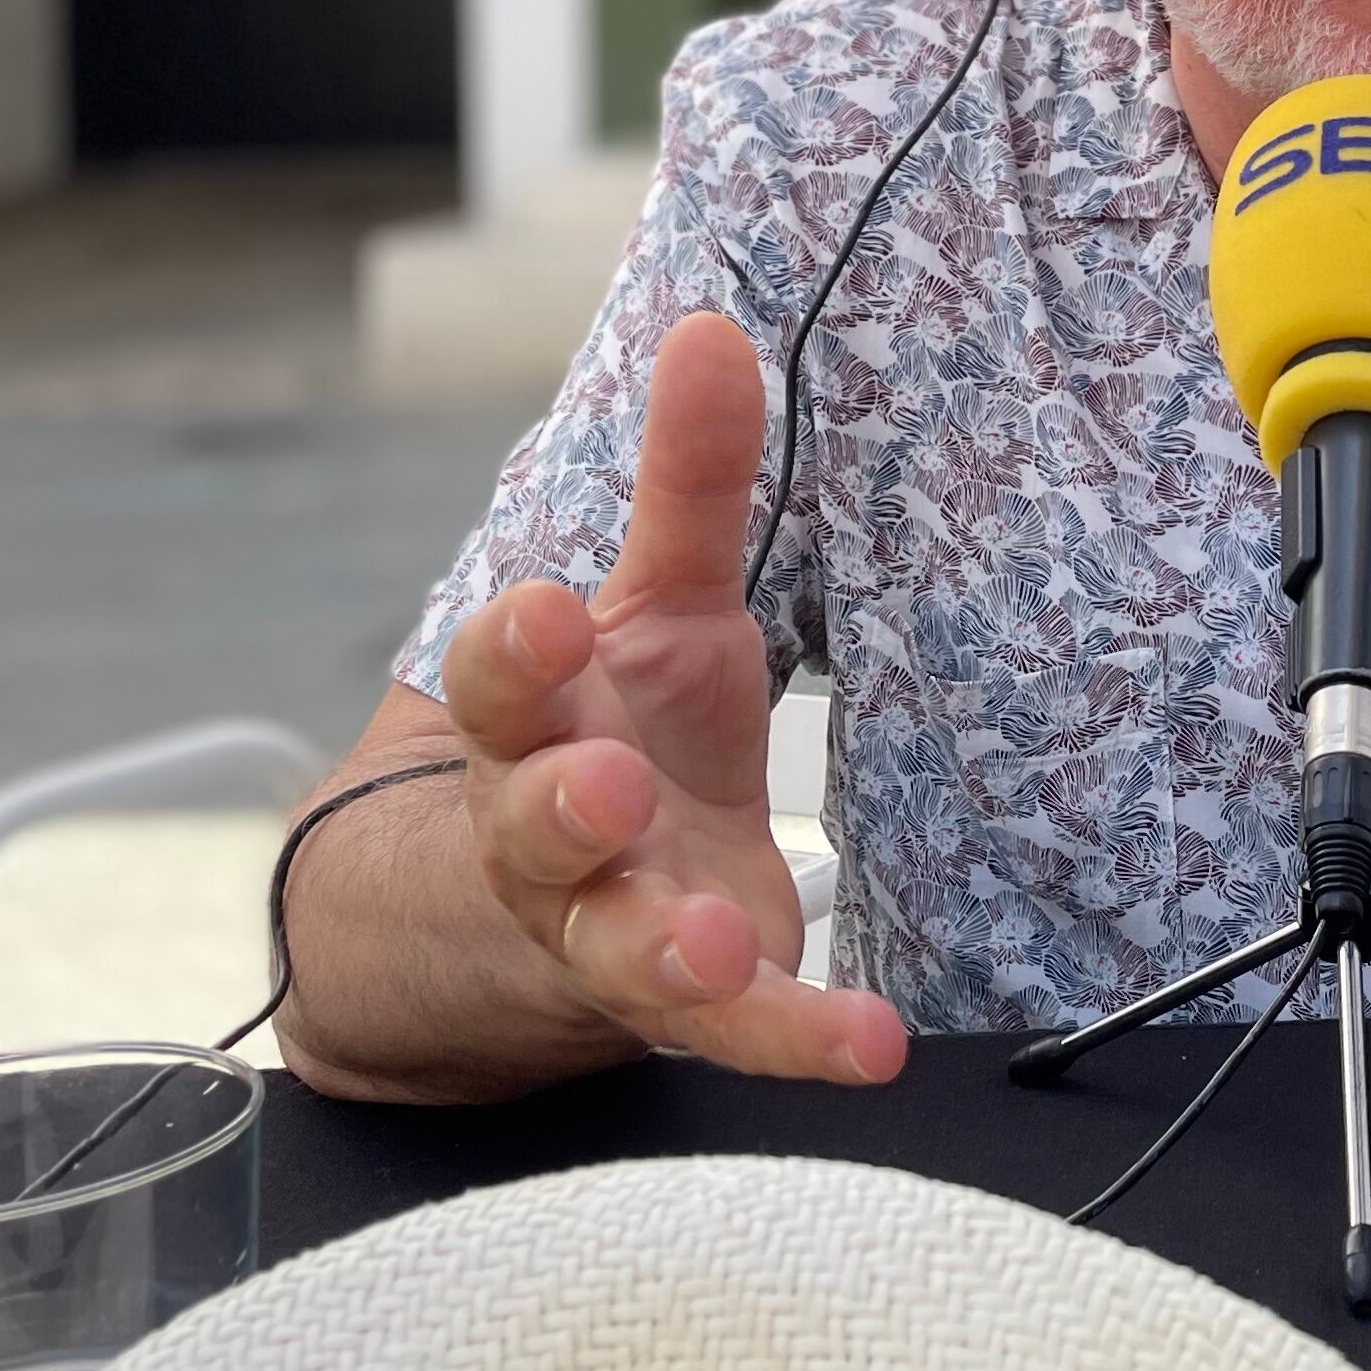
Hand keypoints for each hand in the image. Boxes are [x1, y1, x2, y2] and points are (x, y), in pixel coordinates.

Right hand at [437, 312, 907, 1084]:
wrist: (575, 904)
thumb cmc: (625, 724)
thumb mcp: (663, 601)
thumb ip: (688, 481)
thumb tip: (711, 325)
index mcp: (540, 719)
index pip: (501, 677)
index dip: (516, 651)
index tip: (547, 615)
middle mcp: (555, 834)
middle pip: (534, 820)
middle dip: (562, 804)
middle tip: (602, 786)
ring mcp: (616, 928)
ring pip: (625, 948)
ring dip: (673, 947)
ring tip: (725, 942)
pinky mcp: (697, 1005)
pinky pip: (742, 1036)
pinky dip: (804, 1042)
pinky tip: (869, 1045)